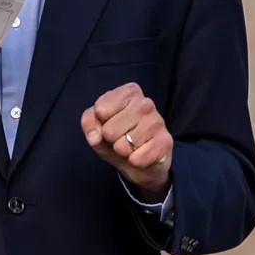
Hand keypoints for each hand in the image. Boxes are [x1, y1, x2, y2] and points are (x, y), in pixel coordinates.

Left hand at [81, 83, 173, 198]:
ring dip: (122, 151)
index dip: (99, 123)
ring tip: (131, 146)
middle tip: (120, 138)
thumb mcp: (97, 127)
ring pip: (123, 145)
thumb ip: (89, 123)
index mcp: (129, 92)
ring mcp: (157, 121)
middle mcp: (146, 102)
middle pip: (109, 129)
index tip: (108, 123)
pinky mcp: (165, 142)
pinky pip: (137, 158)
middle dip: (110, 139)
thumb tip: (96, 137)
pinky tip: (141, 155)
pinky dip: (134, 161)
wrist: (140, 162)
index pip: (100, 109)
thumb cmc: (117, 137)